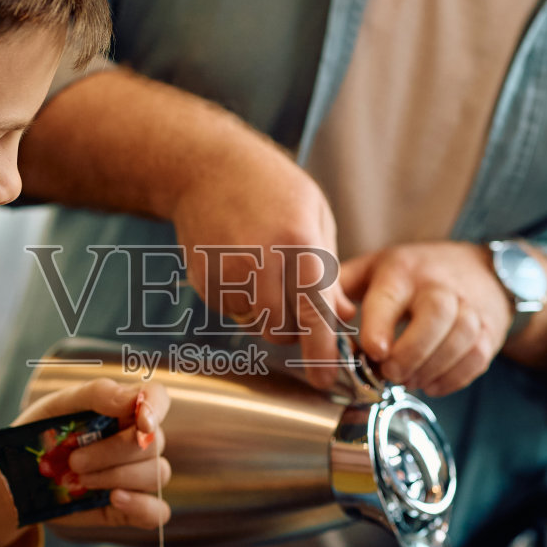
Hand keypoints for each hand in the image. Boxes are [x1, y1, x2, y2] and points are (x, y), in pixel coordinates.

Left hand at [0, 379, 171, 546]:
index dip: (155, 408)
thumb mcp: (58, 406)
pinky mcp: (131, 508)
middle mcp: (138, 440)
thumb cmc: (41, 435)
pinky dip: (140, 506)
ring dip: (116, 477)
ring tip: (79, 479)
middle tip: (73, 460)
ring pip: (156, 474)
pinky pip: (157, 511)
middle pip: (152, 443)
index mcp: (124, 409)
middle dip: (112, 452)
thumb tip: (133, 400)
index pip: (157, 398)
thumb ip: (96, 395)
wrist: (17, 479)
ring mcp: (137, 475)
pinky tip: (114, 499)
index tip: (141, 422)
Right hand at [171, 139, 356, 389]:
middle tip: (297, 307)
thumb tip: (341, 316)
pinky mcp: (204, 281)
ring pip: (256, 324)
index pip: (314, 315)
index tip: (328, 379)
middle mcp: (260, 263)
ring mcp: (227, 273)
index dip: (322, 353)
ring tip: (266, 275)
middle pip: (282, 330)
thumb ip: (329, 271)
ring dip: (268, 315)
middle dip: (296, 331)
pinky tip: (241, 264)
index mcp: (298, 244)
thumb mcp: (315, 215)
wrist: (205, 167)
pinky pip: (232, 311)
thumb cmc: (270, 187)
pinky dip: (243, 301)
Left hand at [338, 242, 514, 397]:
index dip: (381, 324)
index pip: (392, 295)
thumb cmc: (416, 273)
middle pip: (435, 316)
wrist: (482, 270)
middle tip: (391, 373)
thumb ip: (342, 286)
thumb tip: (310, 314)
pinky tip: (431, 383)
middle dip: (411, 352)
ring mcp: (470, 307)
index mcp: (403, 270)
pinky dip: (453, 378)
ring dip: (431, 368)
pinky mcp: (488, 331)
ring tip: (409, 380)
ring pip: (459, 339)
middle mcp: (440, 286)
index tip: (372, 351)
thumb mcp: (376, 267)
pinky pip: (476, 359)